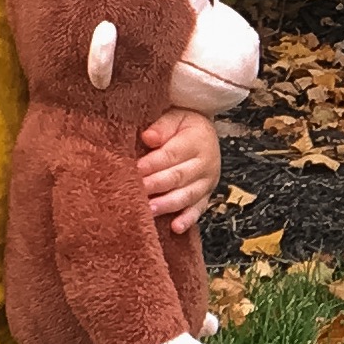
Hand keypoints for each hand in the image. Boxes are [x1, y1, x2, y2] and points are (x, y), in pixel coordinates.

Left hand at [139, 108, 220, 235]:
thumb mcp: (175, 116)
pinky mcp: (206, 196)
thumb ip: (162, 126)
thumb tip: (148, 137)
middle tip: (137, 192)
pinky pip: (198, 210)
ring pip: (187, 196)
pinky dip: (187, 219)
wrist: (203, 132)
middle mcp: (206, 163)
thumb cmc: (183, 125)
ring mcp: (207, 182)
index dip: (153, 163)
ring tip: (149, 210)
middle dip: (156, 186)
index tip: (135, 169)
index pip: (172, 154)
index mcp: (198, 140)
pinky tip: (175, 228)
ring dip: (167, 204)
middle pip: (178, 177)